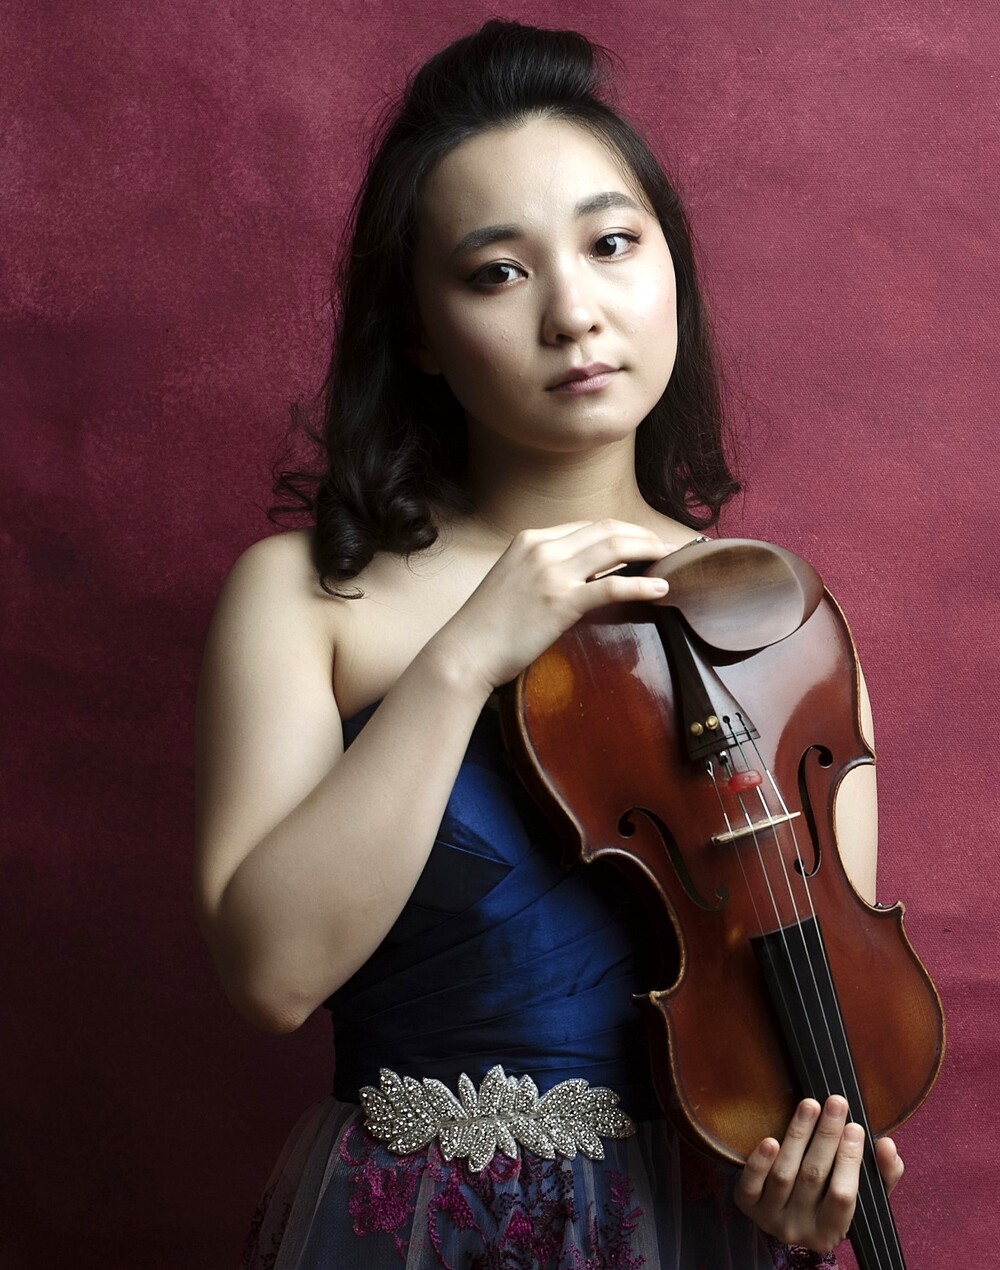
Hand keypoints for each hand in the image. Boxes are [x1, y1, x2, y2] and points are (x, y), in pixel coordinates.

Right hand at [431, 519, 674, 694]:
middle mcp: (542, 548)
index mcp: (531, 539)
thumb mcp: (512, 581)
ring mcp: (552, 573)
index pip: (588, 525)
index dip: (622, 530)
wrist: (464, 652)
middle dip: (643, 535)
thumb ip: (542, 569)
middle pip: (607, 529)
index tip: (643, 540)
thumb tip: (577, 576)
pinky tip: (661, 589)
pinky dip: (641, 584)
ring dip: (650, 550)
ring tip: (672, 560)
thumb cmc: (486, 626)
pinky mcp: (562, 601)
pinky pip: (612, 586)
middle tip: (668, 546)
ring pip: (614, 548)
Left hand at [734, 1096, 904, 1253]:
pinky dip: (759, 1162)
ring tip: (810, 1105)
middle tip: (836, 1103)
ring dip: (798, 1135)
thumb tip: (887, 1146)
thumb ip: (883, 1173)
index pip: (843, 1197)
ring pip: (784, 1175)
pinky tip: (770, 1139)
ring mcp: (770, 1219)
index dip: (849, 1161)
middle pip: (813, 1178)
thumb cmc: (830, 1199)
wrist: (788, 1213)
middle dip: (826, 1136)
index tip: (856, 1127)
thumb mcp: (863, 1195)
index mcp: (831, 1232)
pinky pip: (751, 1185)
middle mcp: (799, 1230)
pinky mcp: (747, 1204)